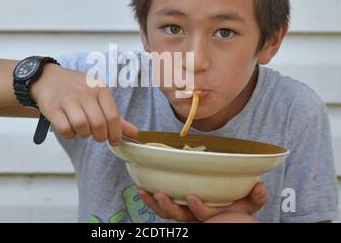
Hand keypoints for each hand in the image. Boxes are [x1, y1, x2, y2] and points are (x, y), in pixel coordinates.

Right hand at [30, 64, 137, 144]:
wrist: (48, 78)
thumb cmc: (77, 88)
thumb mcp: (98, 95)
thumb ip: (115, 115)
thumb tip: (134, 133)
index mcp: (100, 88)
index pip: (113, 116)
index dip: (115, 133)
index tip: (114, 141)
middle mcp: (85, 92)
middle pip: (98, 124)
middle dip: (100, 136)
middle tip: (97, 136)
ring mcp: (68, 99)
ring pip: (82, 127)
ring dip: (84, 134)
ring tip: (83, 129)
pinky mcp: (52, 108)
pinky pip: (65, 129)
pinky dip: (70, 134)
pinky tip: (70, 128)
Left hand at [137, 182, 267, 221]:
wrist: (225, 217)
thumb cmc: (234, 211)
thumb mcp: (247, 206)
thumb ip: (255, 199)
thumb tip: (262, 186)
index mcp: (211, 216)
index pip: (204, 216)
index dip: (198, 208)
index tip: (191, 196)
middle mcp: (194, 218)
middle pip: (179, 217)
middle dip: (168, 207)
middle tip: (160, 194)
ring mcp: (183, 215)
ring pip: (166, 213)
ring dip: (153, 203)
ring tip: (142, 190)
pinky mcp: (175, 208)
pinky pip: (160, 207)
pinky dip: (150, 199)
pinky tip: (142, 188)